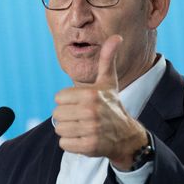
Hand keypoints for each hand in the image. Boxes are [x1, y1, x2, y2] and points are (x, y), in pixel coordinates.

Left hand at [52, 35, 149, 169]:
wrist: (125, 135)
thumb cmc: (112, 105)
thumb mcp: (108, 82)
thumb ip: (107, 59)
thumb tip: (116, 37)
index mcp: (91, 94)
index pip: (58, 98)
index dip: (67, 102)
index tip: (81, 104)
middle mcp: (91, 111)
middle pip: (57, 114)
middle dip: (67, 117)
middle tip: (82, 117)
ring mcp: (90, 129)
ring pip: (59, 129)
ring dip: (69, 130)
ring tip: (83, 128)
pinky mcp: (89, 146)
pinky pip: (64, 144)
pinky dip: (71, 144)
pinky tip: (84, 139)